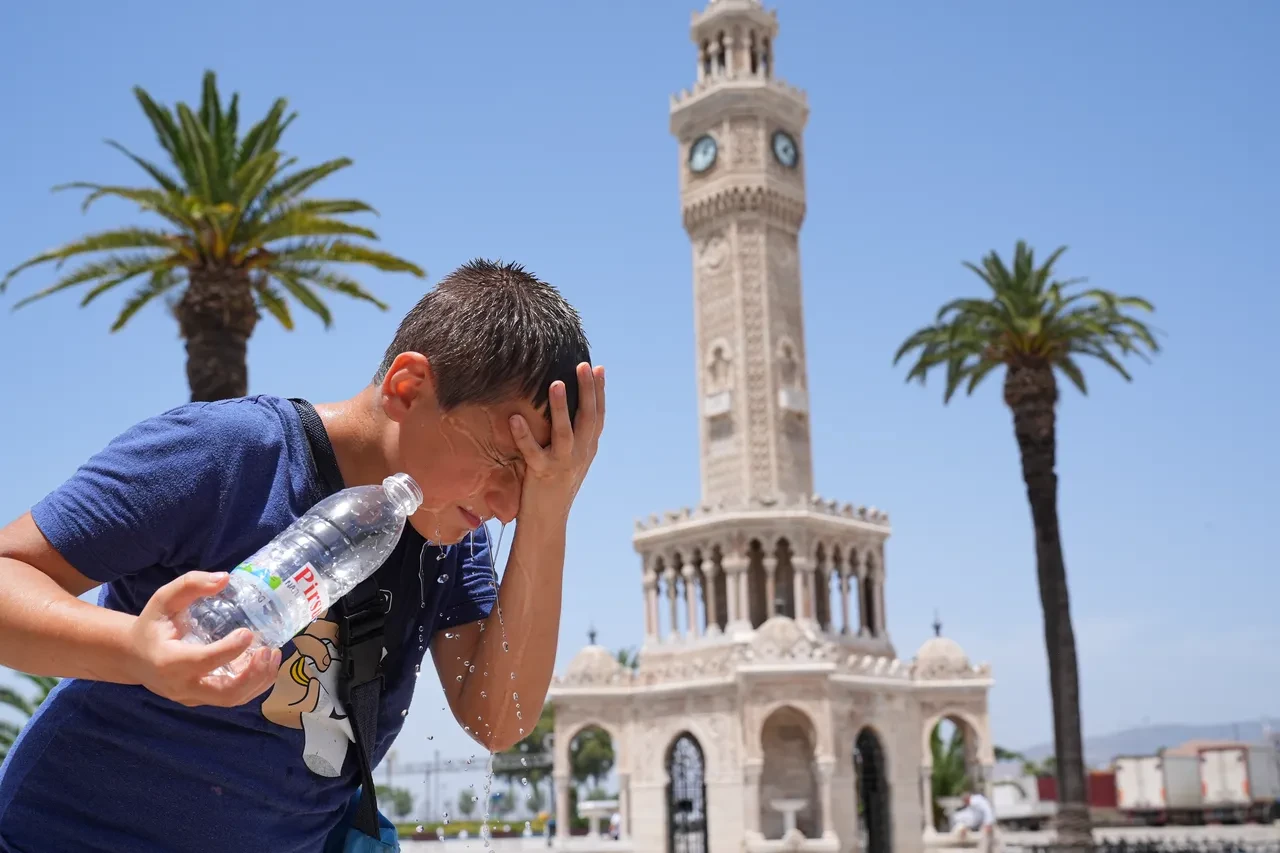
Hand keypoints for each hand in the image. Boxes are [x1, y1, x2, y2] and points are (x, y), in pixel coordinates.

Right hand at [127, 571, 280, 706]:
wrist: (134, 657)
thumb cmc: (152, 625)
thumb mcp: (164, 600)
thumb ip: (190, 584)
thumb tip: (225, 578)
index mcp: (168, 661)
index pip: (203, 661)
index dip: (229, 650)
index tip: (248, 633)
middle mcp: (180, 685)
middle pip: (224, 693)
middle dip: (253, 676)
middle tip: (269, 651)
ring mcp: (191, 697)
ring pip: (231, 700)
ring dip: (259, 681)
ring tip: (274, 656)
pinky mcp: (201, 699)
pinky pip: (230, 698)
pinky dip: (253, 684)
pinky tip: (265, 664)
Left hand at [509, 362, 604, 522]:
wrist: (547, 521)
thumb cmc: (553, 486)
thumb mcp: (570, 459)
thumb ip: (572, 436)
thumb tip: (567, 407)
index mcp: (587, 449)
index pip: (598, 416)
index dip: (599, 392)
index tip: (598, 369)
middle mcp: (580, 454)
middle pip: (588, 418)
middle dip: (587, 390)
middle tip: (582, 366)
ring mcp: (563, 464)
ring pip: (565, 432)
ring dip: (561, 407)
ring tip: (555, 383)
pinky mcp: (542, 474)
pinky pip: (532, 452)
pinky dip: (523, 435)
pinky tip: (515, 418)